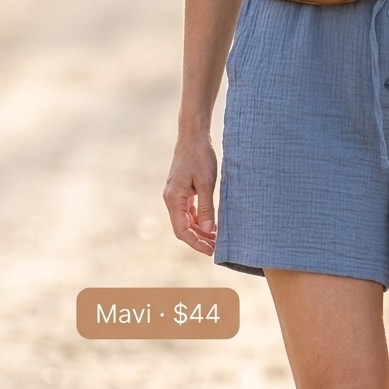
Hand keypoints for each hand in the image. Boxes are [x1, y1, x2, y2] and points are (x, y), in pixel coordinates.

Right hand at [163, 134, 217, 254]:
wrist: (193, 136)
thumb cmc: (200, 157)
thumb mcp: (206, 183)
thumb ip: (206, 207)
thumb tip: (208, 230)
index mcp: (173, 199)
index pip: (182, 230)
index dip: (196, 243)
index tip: (211, 251)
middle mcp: (171, 200)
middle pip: (183, 228)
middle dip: (199, 240)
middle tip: (217, 249)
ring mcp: (176, 196)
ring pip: (186, 221)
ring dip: (200, 231)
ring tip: (217, 239)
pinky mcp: (182, 191)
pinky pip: (189, 212)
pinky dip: (200, 220)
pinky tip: (213, 225)